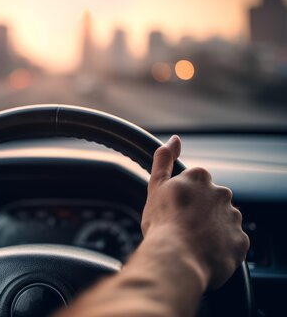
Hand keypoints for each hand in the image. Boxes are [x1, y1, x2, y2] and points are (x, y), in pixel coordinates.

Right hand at [141, 135, 249, 288]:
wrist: (176, 258)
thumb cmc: (163, 223)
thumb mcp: (156, 186)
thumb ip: (164, 159)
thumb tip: (174, 139)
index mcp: (200, 178)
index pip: (194, 183)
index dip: (182, 198)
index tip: (174, 209)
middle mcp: (221, 193)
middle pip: (209, 200)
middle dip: (198, 211)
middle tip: (181, 226)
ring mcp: (232, 217)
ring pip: (221, 220)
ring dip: (210, 228)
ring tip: (191, 241)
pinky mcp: (240, 240)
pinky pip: (230, 241)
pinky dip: (220, 246)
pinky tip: (203, 251)